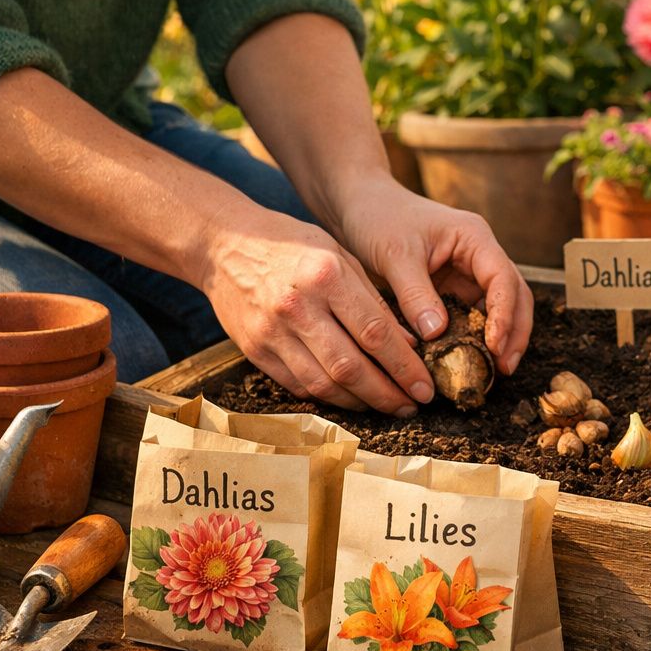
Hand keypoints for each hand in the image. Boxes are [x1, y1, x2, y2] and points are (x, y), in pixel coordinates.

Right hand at [195, 203, 434, 414]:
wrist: (224, 245)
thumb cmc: (292, 246)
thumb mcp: (340, 255)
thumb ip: (373, 299)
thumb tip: (410, 344)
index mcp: (325, 275)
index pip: (375, 332)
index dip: (405, 366)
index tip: (425, 386)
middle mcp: (297, 306)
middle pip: (350, 367)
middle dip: (387, 394)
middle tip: (412, 406)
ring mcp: (272, 332)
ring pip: (324, 385)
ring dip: (361, 403)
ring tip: (387, 406)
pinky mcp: (254, 351)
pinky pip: (298, 386)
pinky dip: (329, 397)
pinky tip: (351, 398)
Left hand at [333, 177, 533, 376]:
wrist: (359, 206)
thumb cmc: (379, 217)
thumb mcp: (395, 254)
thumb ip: (415, 294)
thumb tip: (437, 334)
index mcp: (474, 238)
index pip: (503, 278)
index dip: (504, 313)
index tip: (494, 344)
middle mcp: (479, 255)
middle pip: (515, 295)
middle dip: (516, 331)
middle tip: (505, 366)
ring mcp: (468, 272)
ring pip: (500, 307)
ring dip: (502, 337)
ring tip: (496, 370)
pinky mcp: (453, 288)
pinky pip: (473, 315)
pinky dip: (476, 337)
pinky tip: (470, 359)